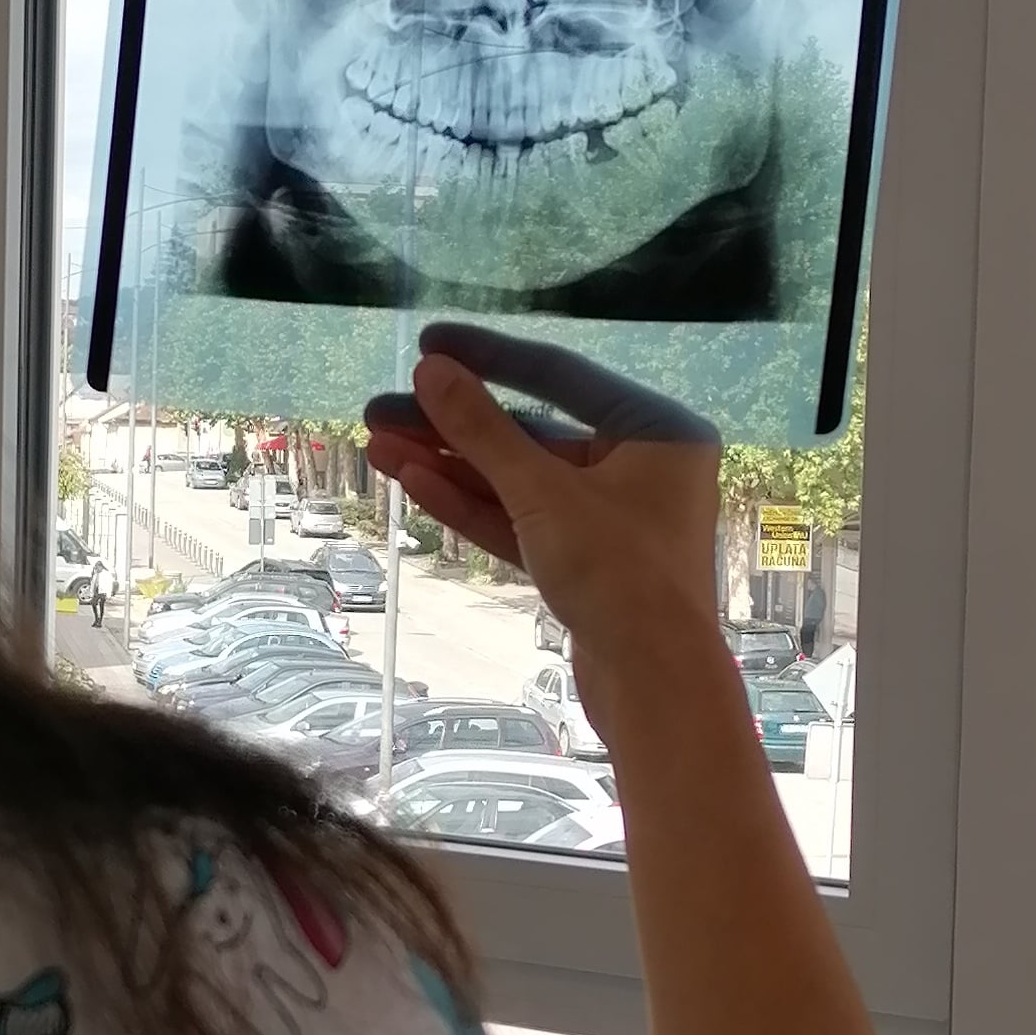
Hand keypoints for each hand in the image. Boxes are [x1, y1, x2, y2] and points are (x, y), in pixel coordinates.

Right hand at [363, 323, 722, 739]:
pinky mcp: (587, 564)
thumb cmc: (619, 575)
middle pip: (531, 433)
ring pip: (520, 481)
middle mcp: (641, 465)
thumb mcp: (543, 493)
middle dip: (452, 426)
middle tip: (378, 413)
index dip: (486, 359)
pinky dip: (475, 506)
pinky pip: (525, 521)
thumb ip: (483, 430)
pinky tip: (415, 482)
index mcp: (657, 429)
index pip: (559, 376)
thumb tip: (431, 371)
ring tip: (378, 447)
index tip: (426, 346)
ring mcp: (613, 518)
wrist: (656, 688)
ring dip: (451, 466)